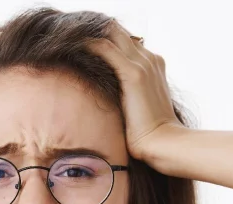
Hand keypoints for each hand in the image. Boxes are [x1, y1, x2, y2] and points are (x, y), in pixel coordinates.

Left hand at [87, 20, 179, 162]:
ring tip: (70, 39)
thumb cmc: (149, 131)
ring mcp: (143, 64)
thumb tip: (110, 95)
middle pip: (119, 32)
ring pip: (113, 34)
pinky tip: (74, 46)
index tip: (85, 45)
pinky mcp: (133, 73)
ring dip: (91, 34)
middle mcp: (150, 59)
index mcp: (154, 64)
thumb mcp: (139, 104)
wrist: (162, 142)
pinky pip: (106, 48)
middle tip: (73, 38)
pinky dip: (89, 44)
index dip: (107, 40)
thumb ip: (128, 92)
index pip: (127, 41)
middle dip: (98, 31)